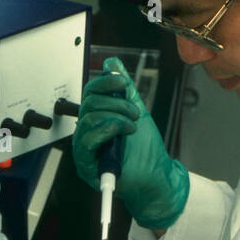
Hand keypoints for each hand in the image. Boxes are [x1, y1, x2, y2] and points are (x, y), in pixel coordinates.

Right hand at [71, 56, 189, 226]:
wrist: (155, 176)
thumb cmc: (145, 150)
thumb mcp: (135, 111)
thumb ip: (123, 89)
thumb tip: (112, 63)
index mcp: (96, 118)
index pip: (90, 93)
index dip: (105, 83)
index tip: (123, 83)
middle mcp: (87, 132)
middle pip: (89, 103)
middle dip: (116, 103)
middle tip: (134, 113)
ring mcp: (84, 148)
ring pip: (90, 118)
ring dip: (117, 117)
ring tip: (132, 125)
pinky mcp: (86, 163)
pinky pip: (89, 138)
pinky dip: (110, 129)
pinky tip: (125, 132)